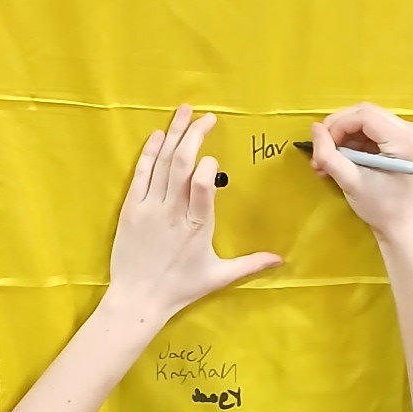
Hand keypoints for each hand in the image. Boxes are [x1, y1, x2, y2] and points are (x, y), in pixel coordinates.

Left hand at [107, 106, 281, 323]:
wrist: (137, 299)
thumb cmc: (180, 289)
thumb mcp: (218, 277)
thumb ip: (250, 264)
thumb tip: (281, 260)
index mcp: (197, 227)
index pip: (201, 184)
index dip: (206, 165)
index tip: (213, 157)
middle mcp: (172, 213)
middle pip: (181, 164)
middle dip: (194, 135)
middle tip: (207, 118)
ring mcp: (149, 208)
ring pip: (162, 163)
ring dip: (174, 134)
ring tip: (184, 112)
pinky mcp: (131, 208)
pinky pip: (141, 174)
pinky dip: (150, 152)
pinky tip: (160, 135)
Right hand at [309, 103, 412, 241]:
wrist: (398, 224)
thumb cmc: (379, 207)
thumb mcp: (349, 181)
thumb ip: (329, 154)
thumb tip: (313, 128)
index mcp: (404, 139)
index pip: (364, 115)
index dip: (337, 126)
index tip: (323, 147)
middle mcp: (409, 129)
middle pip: (364, 113)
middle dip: (337, 130)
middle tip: (321, 154)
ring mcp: (406, 132)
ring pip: (363, 120)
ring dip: (342, 138)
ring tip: (326, 162)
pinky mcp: (400, 137)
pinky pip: (369, 129)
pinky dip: (351, 142)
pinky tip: (339, 160)